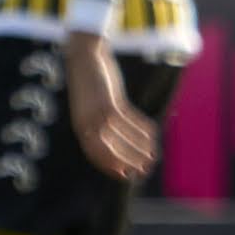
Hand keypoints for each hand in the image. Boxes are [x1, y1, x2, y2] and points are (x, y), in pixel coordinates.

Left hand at [65, 34, 158, 179]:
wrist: (85, 59)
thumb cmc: (90, 83)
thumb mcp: (92, 106)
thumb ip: (99, 121)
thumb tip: (115, 137)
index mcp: (81, 126)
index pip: (94, 154)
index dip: (110, 166)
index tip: (125, 175)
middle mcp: (86, 123)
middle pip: (107, 150)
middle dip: (126, 162)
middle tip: (143, 170)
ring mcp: (96, 113)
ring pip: (120, 138)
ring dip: (137, 149)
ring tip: (152, 156)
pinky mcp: (107, 102)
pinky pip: (128, 121)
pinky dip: (141, 129)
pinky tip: (153, 134)